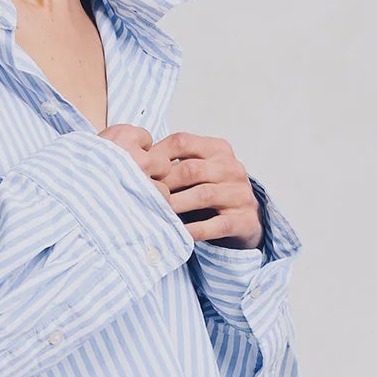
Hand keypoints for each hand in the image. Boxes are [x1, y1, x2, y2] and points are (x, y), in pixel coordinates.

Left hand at [99, 126, 263, 249]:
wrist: (245, 219)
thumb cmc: (209, 192)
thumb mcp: (196, 172)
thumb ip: (172, 164)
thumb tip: (130, 161)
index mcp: (218, 149)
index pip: (183, 142)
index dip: (156, 154)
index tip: (135, 168)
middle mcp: (232, 167)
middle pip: (191, 169)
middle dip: (162, 184)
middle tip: (139, 195)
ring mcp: (240, 193)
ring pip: (203, 195)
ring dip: (175, 205)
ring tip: (154, 213)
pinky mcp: (243, 219)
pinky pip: (215, 224)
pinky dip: (194, 230)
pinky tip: (176, 234)